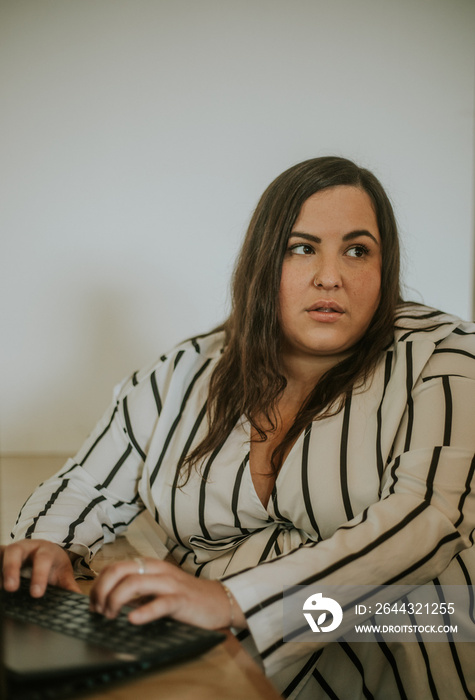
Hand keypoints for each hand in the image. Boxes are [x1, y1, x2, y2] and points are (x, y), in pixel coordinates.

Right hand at [0, 539, 80, 596]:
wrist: (44, 550)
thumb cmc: (53, 563)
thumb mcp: (62, 571)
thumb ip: (68, 585)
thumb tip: (77, 599)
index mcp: (45, 550)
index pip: (43, 559)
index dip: (39, 575)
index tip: (36, 594)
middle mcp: (26, 547)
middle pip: (16, 552)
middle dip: (12, 568)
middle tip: (11, 588)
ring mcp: (11, 551)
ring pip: (4, 554)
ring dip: (2, 570)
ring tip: (0, 588)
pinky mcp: (2, 557)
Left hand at [89, 558, 246, 629]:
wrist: (219, 601)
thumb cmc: (185, 597)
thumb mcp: (157, 588)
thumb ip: (136, 590)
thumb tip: (107, 601)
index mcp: (149, 566)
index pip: (114, 567)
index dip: (98, 585)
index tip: (93, 604)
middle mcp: (157, 570)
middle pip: (119, 571)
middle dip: (101, 591)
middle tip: (99, 611)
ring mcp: (169, 584)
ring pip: (134, 584)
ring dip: (115, 600)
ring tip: (111, 616)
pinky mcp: (181, 600)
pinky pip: (160, 603)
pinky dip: (144, 611)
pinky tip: (133, 620)